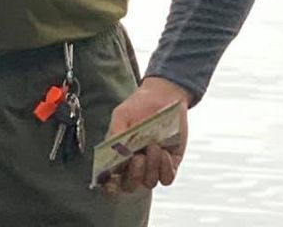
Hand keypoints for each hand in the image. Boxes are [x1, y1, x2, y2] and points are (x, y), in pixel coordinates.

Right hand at [101, 78, 190, 194]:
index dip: (111, 185)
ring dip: (151, 167)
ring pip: (149, 182)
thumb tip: (115, 153)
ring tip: (153, 146)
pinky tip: (164, 152)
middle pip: (130, 186)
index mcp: (119, 156)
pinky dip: (165, 169)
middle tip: (138, 158)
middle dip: (133, 176)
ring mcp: (153, 165)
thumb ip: (116, 133)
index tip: (112, 181)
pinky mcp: (171, 163)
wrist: (163, 96)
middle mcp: (135, 165)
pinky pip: (167, 178)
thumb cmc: (139, 105)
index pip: (112, 180)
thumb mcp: (121, 115)